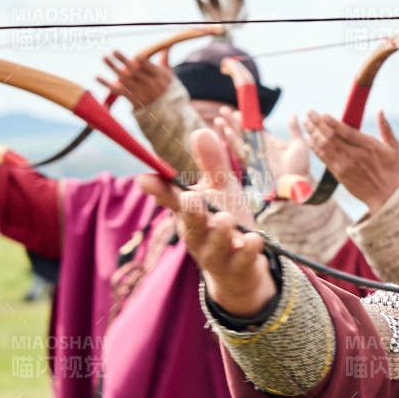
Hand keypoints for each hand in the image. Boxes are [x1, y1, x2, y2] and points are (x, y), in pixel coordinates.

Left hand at [99, 49, 173, 107]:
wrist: (166, 110)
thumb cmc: (166, 88)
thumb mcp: (168, 74)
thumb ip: (164, 59)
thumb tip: (167, 45)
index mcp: (160, 77)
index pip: (149, 68)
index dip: (142, 63)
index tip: (135, 56)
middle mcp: (150, 85)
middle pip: (134, 71)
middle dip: (124, 60)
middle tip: (114, 50)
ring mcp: (140, 93)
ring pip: (124, 79)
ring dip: (113, 68)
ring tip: (104, 57)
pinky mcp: (132, 100)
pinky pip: (117, 91)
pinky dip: (106, 84)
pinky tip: (97, 77)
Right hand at [136, 128, 275, 315]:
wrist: (242, 266)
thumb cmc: (226, 219)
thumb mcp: (222, 188)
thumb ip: (212, 163)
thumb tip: (200, 131)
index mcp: (190, 212)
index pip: (172, 199)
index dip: (158, 190)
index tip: (144, 179)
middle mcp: (198, 234)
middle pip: (190, 224)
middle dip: (191, 212)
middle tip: (192, 199)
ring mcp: (217, 253)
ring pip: (215, 245)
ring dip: (220, 232)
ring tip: (225, 219)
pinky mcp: (238, 266)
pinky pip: (243, 259)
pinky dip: (249, 250)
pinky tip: (254, 240)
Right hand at [214, 111, 311, 182]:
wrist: (299, 181)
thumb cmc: (300, 166)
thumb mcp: (299, 144)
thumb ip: (294, 129)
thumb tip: (293, 114)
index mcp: (268, 141)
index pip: (252, 128)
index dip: (244, 119)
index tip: (236, 110)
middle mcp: (258, 147)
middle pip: (242, 132)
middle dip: (231, 122)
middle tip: (222, 110)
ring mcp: (254, 154)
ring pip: (237, 140)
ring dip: (227, 130)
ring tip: (218, 120)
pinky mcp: (252, 162)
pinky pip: (240, 151)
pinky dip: (232, 141)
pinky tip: (226, 132)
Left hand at [303, 109, 398, 213]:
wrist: (384, 195)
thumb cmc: (390, 169)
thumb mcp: (393, 147)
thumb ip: (386, 128)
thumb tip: (380, 110)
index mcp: (368, 146)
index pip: (346, 131)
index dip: (333, 122)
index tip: (323, 114)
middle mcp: (354, 155)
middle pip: (331, 136)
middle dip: (318, 123)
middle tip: (309, 112)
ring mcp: (344, 164)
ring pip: (324, 146)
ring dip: (313, 133)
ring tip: (306, 123)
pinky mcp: (338, 173)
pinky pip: (323, 157)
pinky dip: (314, 147)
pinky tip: (309, 139)